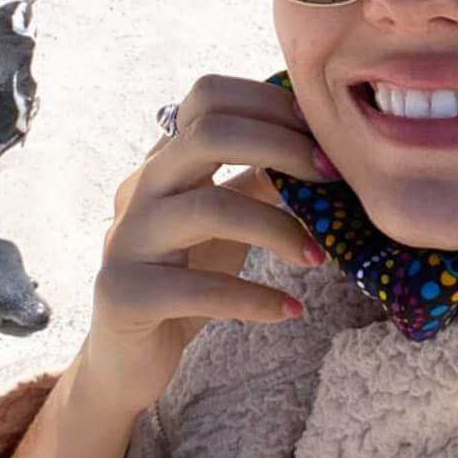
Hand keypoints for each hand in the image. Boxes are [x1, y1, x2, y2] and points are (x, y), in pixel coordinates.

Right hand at [83, 75, 331, 416]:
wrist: (126, 360)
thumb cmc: (187, 276)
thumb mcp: (228, 218)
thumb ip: (260, 179)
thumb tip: (319, 145)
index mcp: (165, 161)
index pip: (208, 97)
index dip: (269, 103)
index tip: (321, 130)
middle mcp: (141, 189)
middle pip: (207, 134)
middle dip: (281, 147)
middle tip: (332, 175)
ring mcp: (127, 240)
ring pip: (208, 209)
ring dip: (278, 229)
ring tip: (318, 256)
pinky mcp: (125, 294)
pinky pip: (200, 288)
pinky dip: (255, 297)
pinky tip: (290, 310)